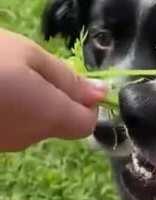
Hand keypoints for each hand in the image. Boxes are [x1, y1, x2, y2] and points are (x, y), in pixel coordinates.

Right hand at [0, 29, 106, 151]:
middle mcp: (31, 138)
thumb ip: (67, 78)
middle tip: (30, 68)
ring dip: (29, 102)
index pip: (86, 124)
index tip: (71, 79)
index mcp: (51, 117)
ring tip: (6, 74)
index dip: (86, 103)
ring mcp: (7, 143)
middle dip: (54, 97)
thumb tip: (102, 94)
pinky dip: (9, 109)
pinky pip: (11, 125)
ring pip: (32, 123)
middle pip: (58, 122)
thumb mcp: (29, 55)